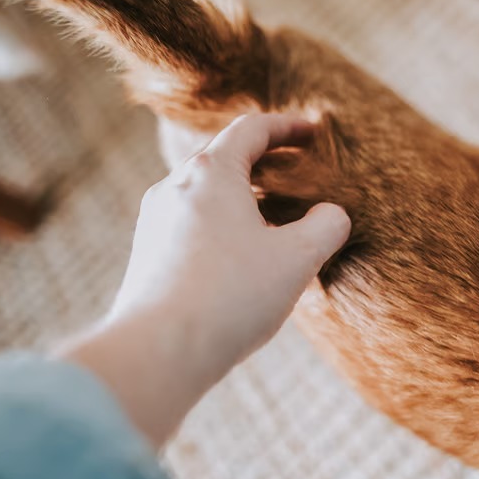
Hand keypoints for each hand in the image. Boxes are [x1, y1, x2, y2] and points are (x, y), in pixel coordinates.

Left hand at [61, 114, 349, 446]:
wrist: (159, 351)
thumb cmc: (231, 297)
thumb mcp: (297, 259)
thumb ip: (326, 226)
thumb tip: (332, 215)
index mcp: (212, 173)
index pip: (252, 130)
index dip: (287, 127)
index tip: (313, 132)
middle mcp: (174, 187)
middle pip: (224, 158)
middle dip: (264, 162)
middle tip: (297, 175)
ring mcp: (155, 222)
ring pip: (204, 195)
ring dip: (241, 199)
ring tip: (272, 222)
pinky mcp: (147, 256)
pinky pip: (190, 226)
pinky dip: (221, 227)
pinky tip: (241, 261)